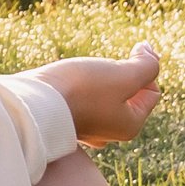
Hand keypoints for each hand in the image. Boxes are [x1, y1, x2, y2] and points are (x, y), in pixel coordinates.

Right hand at [39, 40, 163, 145]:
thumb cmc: (80, 90)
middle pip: (129, 94)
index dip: (142, 68)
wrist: (32, 102)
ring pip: (106, 95)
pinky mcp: (67, 119)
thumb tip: (150, 52)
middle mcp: (110, 133)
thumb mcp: (123, 75)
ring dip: (99, 78)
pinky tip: (67, 83)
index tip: (122, 58)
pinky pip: (84, 99)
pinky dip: (81, 87)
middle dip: (120, 74)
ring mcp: (88, 128)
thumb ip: (146, 65)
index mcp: (130, 125)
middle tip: (100, 69)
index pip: (152, 91)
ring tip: (82, 75)